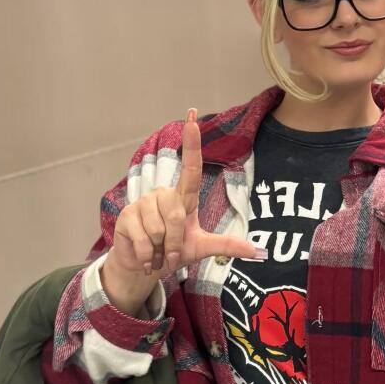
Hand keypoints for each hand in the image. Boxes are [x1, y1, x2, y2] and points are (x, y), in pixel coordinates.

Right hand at [108, 109, 267, 285]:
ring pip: (159, 229)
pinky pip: (144, 240)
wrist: (143, 267)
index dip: (192, 144)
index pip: (191, 168)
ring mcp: (142, 203)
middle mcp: (162, 195)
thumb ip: (227, 246)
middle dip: (176, 243)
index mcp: (183, 199)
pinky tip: (145, 257)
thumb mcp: (202, 248)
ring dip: (162, 250)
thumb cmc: (172, 252)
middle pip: (176, 216)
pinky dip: (148, 256)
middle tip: (172, 254)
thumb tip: (258, 251)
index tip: (192, 117)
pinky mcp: (126, 217)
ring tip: (157, 252)